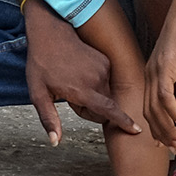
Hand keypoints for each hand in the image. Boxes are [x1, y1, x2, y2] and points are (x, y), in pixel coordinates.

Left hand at [22, 0, 139, 143]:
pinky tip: (80, 73)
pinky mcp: (106, 61)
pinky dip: (95, 83)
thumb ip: (49, 119)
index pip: (109, 110)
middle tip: (69, 98)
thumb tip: (55, 141)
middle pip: (104, 107)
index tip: (136, 130)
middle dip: (90, 109)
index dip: (123, 122)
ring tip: (74, 82)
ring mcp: (104, 68)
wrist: (50, 33)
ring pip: (105, 94)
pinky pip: (105, 81)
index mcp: (83, 90)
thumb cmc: (41, 63)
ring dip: (93, 95)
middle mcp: (98, 80)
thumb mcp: (38, 94)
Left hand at [144, 0, 175, 151]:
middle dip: (163, 133)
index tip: (167, 144)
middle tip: (175, 149)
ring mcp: (156, 69)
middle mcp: (150, 74)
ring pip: (157, 107)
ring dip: (167, 128)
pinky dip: (171, 111)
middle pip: (151, 112)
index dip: (159, 127)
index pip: (152, 108)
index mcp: (154, 75)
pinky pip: (165, 94)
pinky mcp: (166, 64)